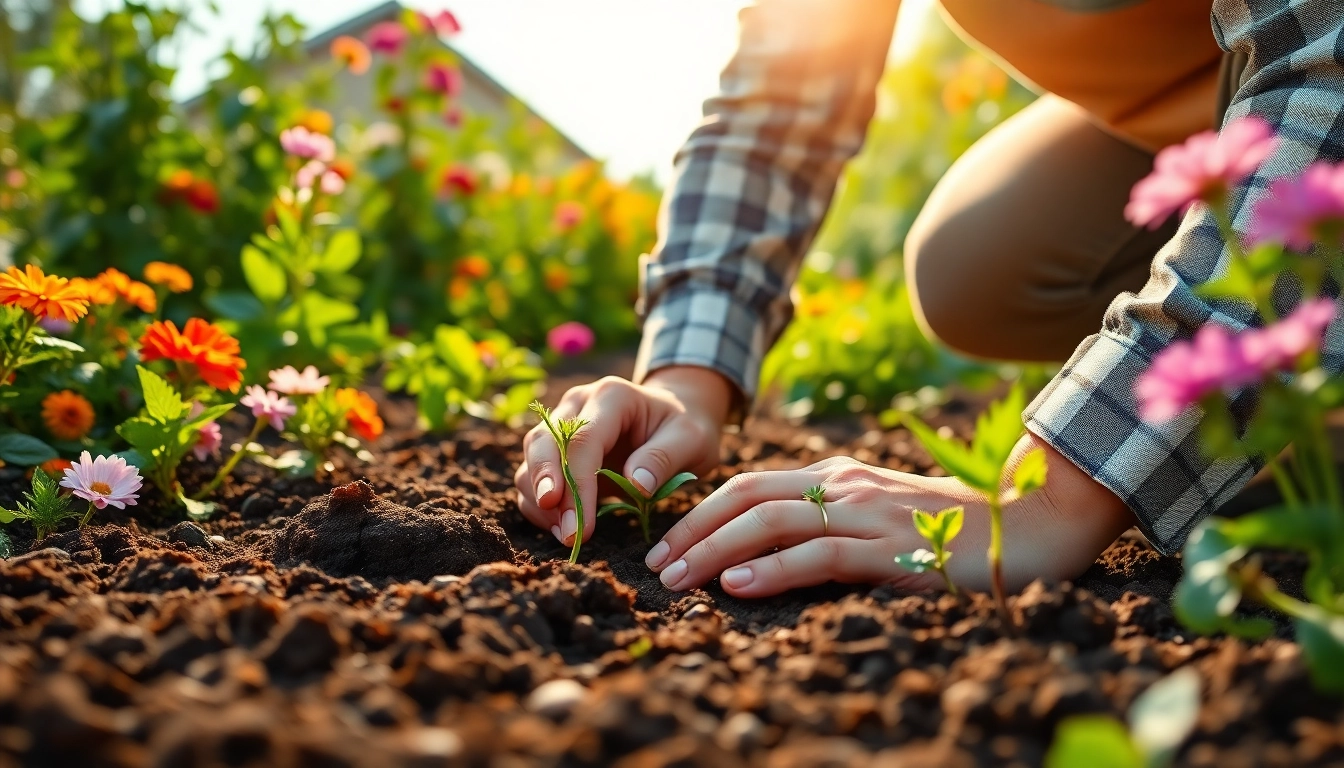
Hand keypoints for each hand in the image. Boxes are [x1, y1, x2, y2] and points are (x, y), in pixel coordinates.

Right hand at [514, 366, 733, 546]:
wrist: (677, 416)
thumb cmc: (685, 428)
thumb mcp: (691, 439)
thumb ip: (663, 458)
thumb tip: (635, 485)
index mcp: (611, 397)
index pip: (582, 440)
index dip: (578, 484)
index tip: (582, 526)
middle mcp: (578, 404)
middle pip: (542, 442)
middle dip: (546, 489)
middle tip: (566, 532)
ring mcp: (562, 424)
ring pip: (531, 459)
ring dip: (540, 501)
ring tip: (567, 535)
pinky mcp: (557, 449)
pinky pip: (533, 475)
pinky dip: (539, 504)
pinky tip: (561, 529)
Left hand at [645, 434, 1133, 596]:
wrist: (1035, 520)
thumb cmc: (956, 525)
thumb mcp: (882, 516)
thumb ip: (831, 524)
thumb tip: (770, 555)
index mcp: (839, 476)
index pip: (752, 485)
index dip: (701, 513)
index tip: (666, 544)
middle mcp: (846, 485)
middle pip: (748, 497)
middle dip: (693, 531)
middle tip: (655, 565)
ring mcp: (869, 514)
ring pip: (772, 522)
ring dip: (716, 551)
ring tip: (678, 579)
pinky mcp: (893, 548)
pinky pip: (820, 554)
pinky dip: (773, 569)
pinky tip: (738, 586)